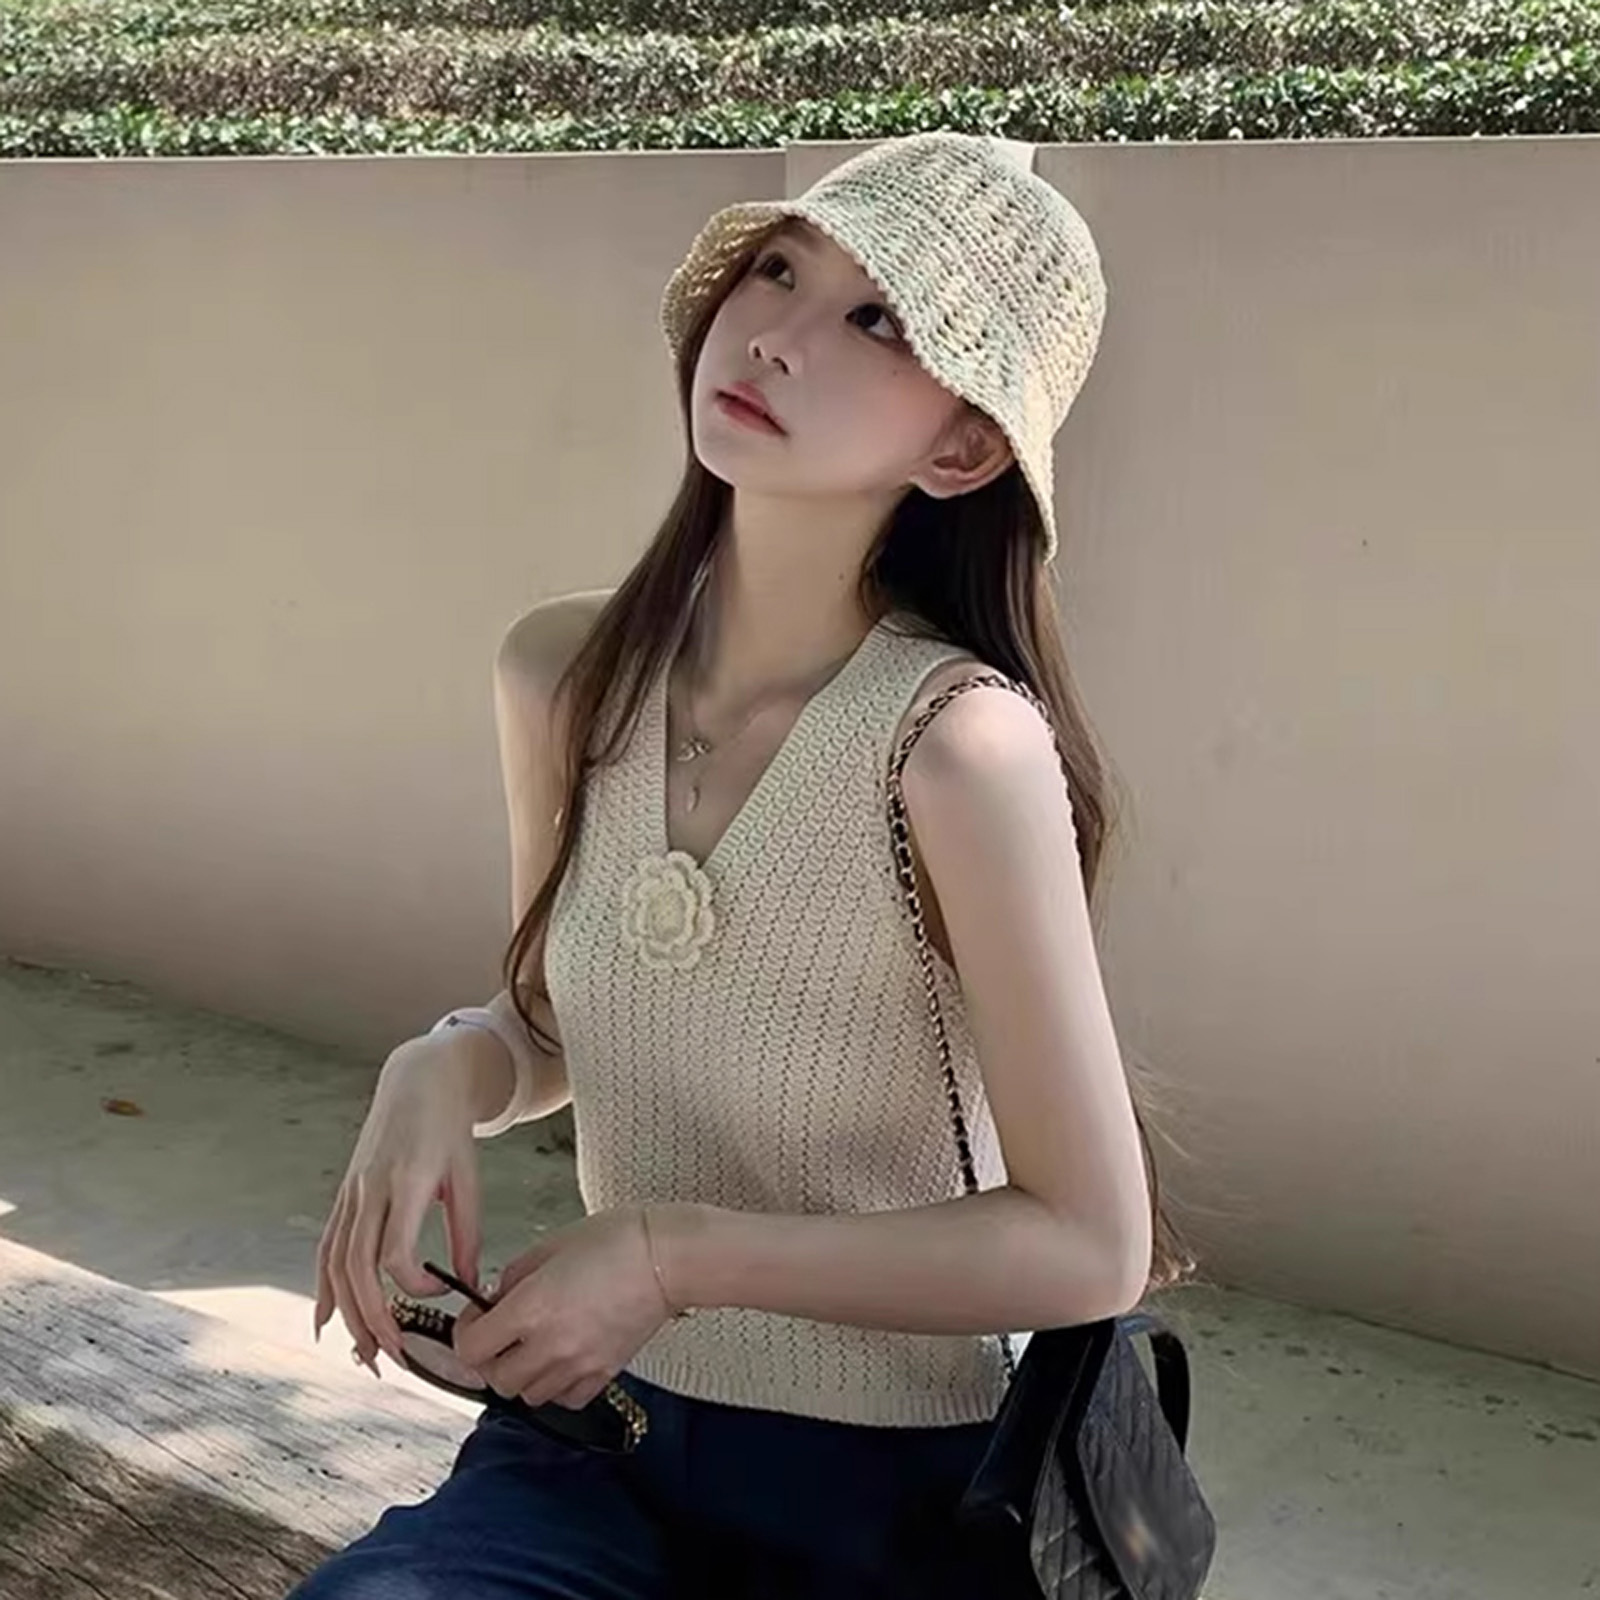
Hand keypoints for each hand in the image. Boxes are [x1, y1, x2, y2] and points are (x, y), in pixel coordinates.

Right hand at [312, 1035, 485, 1372]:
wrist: (419, 1082)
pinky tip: (327, 1320)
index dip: (412, 1284)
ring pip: (336, 1263)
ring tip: (364, 1352)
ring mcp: (352, 1193)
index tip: (440, 1291)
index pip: (394, 1252)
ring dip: (347, 1313)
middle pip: (357, 1268)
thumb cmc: (449, 1128)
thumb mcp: (468, 1176)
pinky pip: (327, 1248)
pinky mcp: (344, 1196)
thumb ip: (467, 1232)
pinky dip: (325, 1287)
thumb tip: (466, 1282)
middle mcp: (371, 1190)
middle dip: (370, 1318)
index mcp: (407, 1183)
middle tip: (391, 1356)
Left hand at [452, 1208, 676, 1410]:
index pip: (471, 1348)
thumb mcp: (551, 1245)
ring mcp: (578, 1365)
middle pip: (496, 1380)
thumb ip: (514, 1277)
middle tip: (503, 1334)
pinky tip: (563, 1360)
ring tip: (536, 1346)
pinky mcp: (604, 1375)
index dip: (465, 1333)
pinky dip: (557, 1387)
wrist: (667, 1259)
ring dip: (523, 1375)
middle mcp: (550, 1345)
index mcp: (531, 1308)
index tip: (475, 1319)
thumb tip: (493, 1300)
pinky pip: (566, 1400)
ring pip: (528, 1396)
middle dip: (492, 1358)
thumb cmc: (616, 1241)